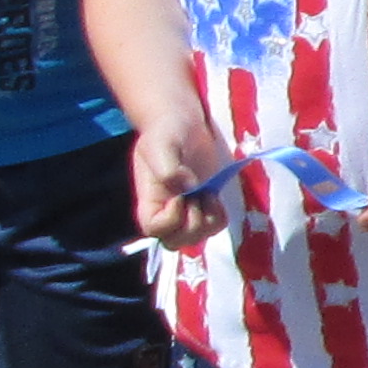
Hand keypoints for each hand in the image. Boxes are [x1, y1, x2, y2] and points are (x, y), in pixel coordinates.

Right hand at [126, 104, 235, 250]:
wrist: (182, 124)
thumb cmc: (166, 133)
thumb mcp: (161, 145)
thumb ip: (169, 167)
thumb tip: (188, 187)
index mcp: (149, 201)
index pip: (154, 229)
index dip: (170, 220)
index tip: (180, 196)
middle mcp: (165, 211)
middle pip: (175, 242)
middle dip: (192, 226)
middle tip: (199, 199)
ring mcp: (186, 211)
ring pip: (196, 238)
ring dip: (208, 222)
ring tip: (208, 195)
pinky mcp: (205, 205)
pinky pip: (214, 226)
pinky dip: (219, 217)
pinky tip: (215, 197)